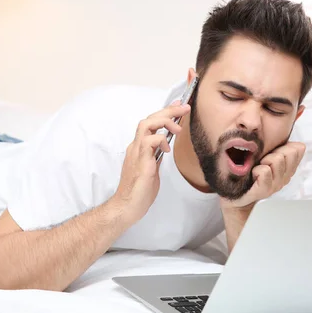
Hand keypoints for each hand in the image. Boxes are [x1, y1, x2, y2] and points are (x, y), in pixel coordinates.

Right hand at [112, 100, 190, 221]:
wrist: (127, 207)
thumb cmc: (139, 191)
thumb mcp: (152, 169)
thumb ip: (156, 156)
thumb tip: (165, 146)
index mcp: (138, 148)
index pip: (150, 124)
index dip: (164, 112)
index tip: (178, 105)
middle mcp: (135, 147)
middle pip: (148, 119)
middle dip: (167, 111)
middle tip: (184, 107)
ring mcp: (136, 153)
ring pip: (146, 125)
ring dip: (164, 121)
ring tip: (177, 127)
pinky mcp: (140, 162)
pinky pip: (149, 142)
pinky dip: (160, 140)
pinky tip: (167, 148)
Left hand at [220, 142, 305, 208]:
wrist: (233, 191)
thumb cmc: (246, 170)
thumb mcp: (264, 154)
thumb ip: (279, 147)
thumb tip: (298, 142)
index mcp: (287, 168)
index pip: (298, 149)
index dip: (283, 145)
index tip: (271, 151)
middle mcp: (284, 177)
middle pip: (289, 153)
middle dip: (274, 151)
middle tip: (262, 160)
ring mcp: (275, 185)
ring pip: (278, 160)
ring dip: (264, 160)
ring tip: (256, 166)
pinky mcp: (264, 191)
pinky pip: (265, 172)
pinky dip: (257, 170)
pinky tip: (252, 174)